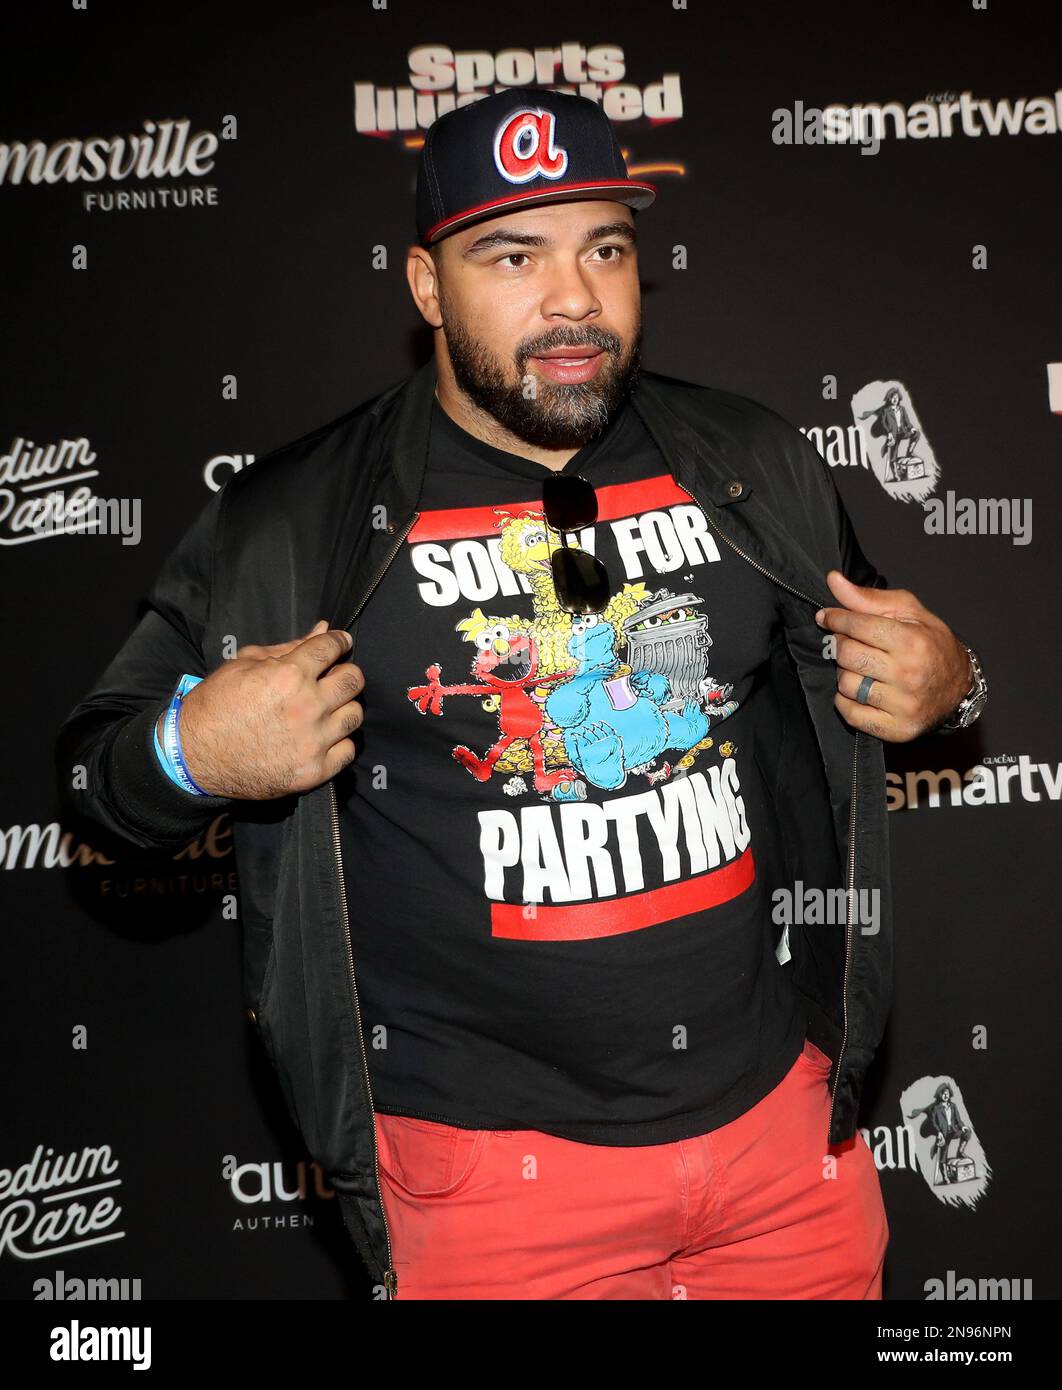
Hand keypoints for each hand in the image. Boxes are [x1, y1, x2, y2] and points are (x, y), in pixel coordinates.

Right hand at [161, 620, 365, 796]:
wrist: (192, 756)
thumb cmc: (216, 705)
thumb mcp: (243, 664)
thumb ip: (289, 647)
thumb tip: (323, 629)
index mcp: (288, 675)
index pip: (332, 647)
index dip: (339, 641)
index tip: (340, 643)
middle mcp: (306, 707)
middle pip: (354, 680)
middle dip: (346, 673)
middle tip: (333, 678)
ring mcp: (312, 742)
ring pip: (355, 715)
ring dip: (343, 709)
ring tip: (325, 710)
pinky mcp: (313, 771)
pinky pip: (348, 751)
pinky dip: (339, 743)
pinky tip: (322, 737)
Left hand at [814, 571, 971, 741]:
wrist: (959, 688)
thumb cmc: (931, 644)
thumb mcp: (908, 613)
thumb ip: (867, 598)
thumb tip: (832, 580)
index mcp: (912, 641)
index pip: (857, 626)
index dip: (837, 619)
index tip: (828, 617)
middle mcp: (908, 674)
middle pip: (847, 655)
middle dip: (841, 645)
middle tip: (849, 643)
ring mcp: (902, 705)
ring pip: (846, 684)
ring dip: (846, 674)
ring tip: (861, 668)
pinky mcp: (896, 728)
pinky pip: (850, 713)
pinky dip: (846, 701)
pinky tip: (860, 690)